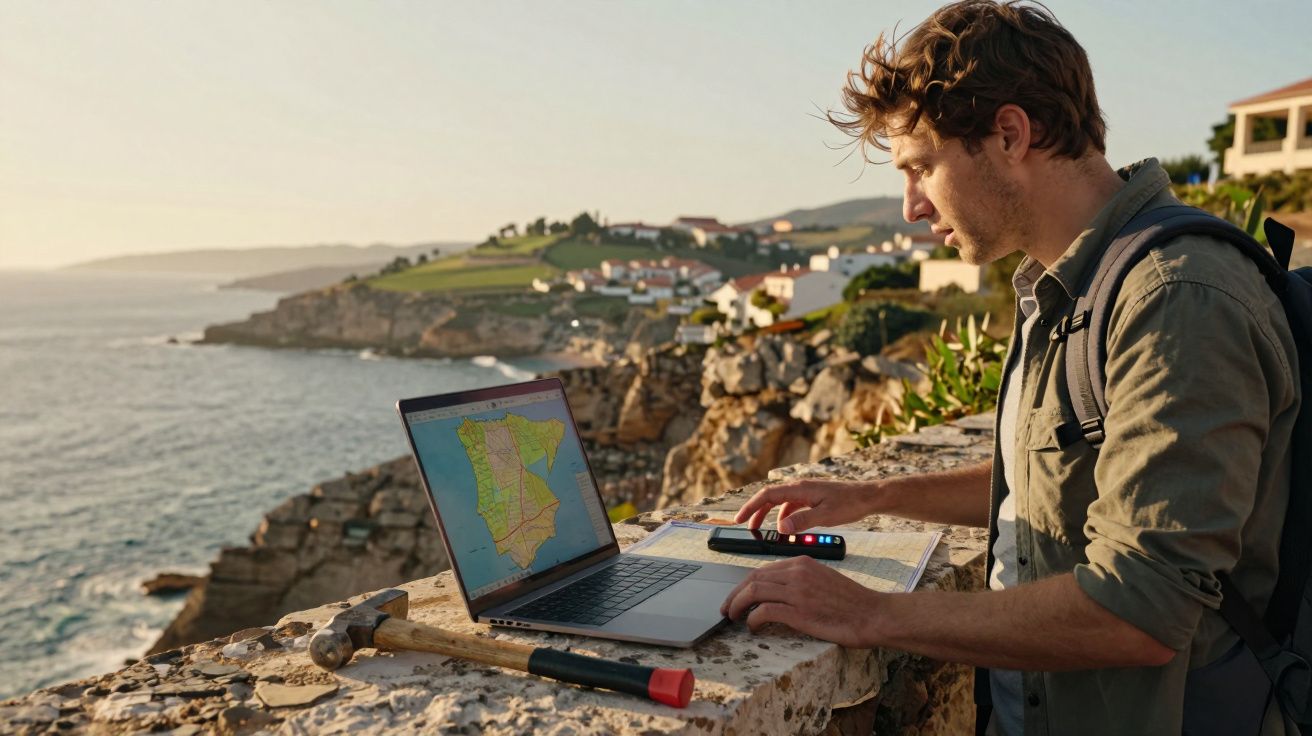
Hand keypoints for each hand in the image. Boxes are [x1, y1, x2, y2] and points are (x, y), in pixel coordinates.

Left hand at [719, 556, 882, 647]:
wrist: (873, 614)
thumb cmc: (851, 602)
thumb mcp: (823, 580)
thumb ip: (800, 580)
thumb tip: (778, 592)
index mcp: (802, 562)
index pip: (762, 569)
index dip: (744, 584)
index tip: (737, 596)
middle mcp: (797, 572)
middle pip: (752, 578)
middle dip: (734, 594)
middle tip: (727, 608)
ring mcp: (798, 591)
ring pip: (753, 591)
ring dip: (737, 605)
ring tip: (733, 617)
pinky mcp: (799, 611)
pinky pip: (763, 611)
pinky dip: (752, 619)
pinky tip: (752, 627)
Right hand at [734, 478, 877, 533]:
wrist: (868, 497)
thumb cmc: (850, 503)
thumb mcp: (826, 516)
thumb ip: (802, 522)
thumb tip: (780, 528)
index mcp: (799, 488)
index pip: (767, 495)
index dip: (751, 507)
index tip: (739, 519)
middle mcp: (800, 487)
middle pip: (769, 497)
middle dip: (755, 511)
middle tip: (745, 526)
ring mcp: (805, 492)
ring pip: (779, 502)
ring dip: (768, 515)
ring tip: (761, 529)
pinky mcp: (811, 498)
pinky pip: (790, 506)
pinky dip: (783, 517)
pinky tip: (785, 528)